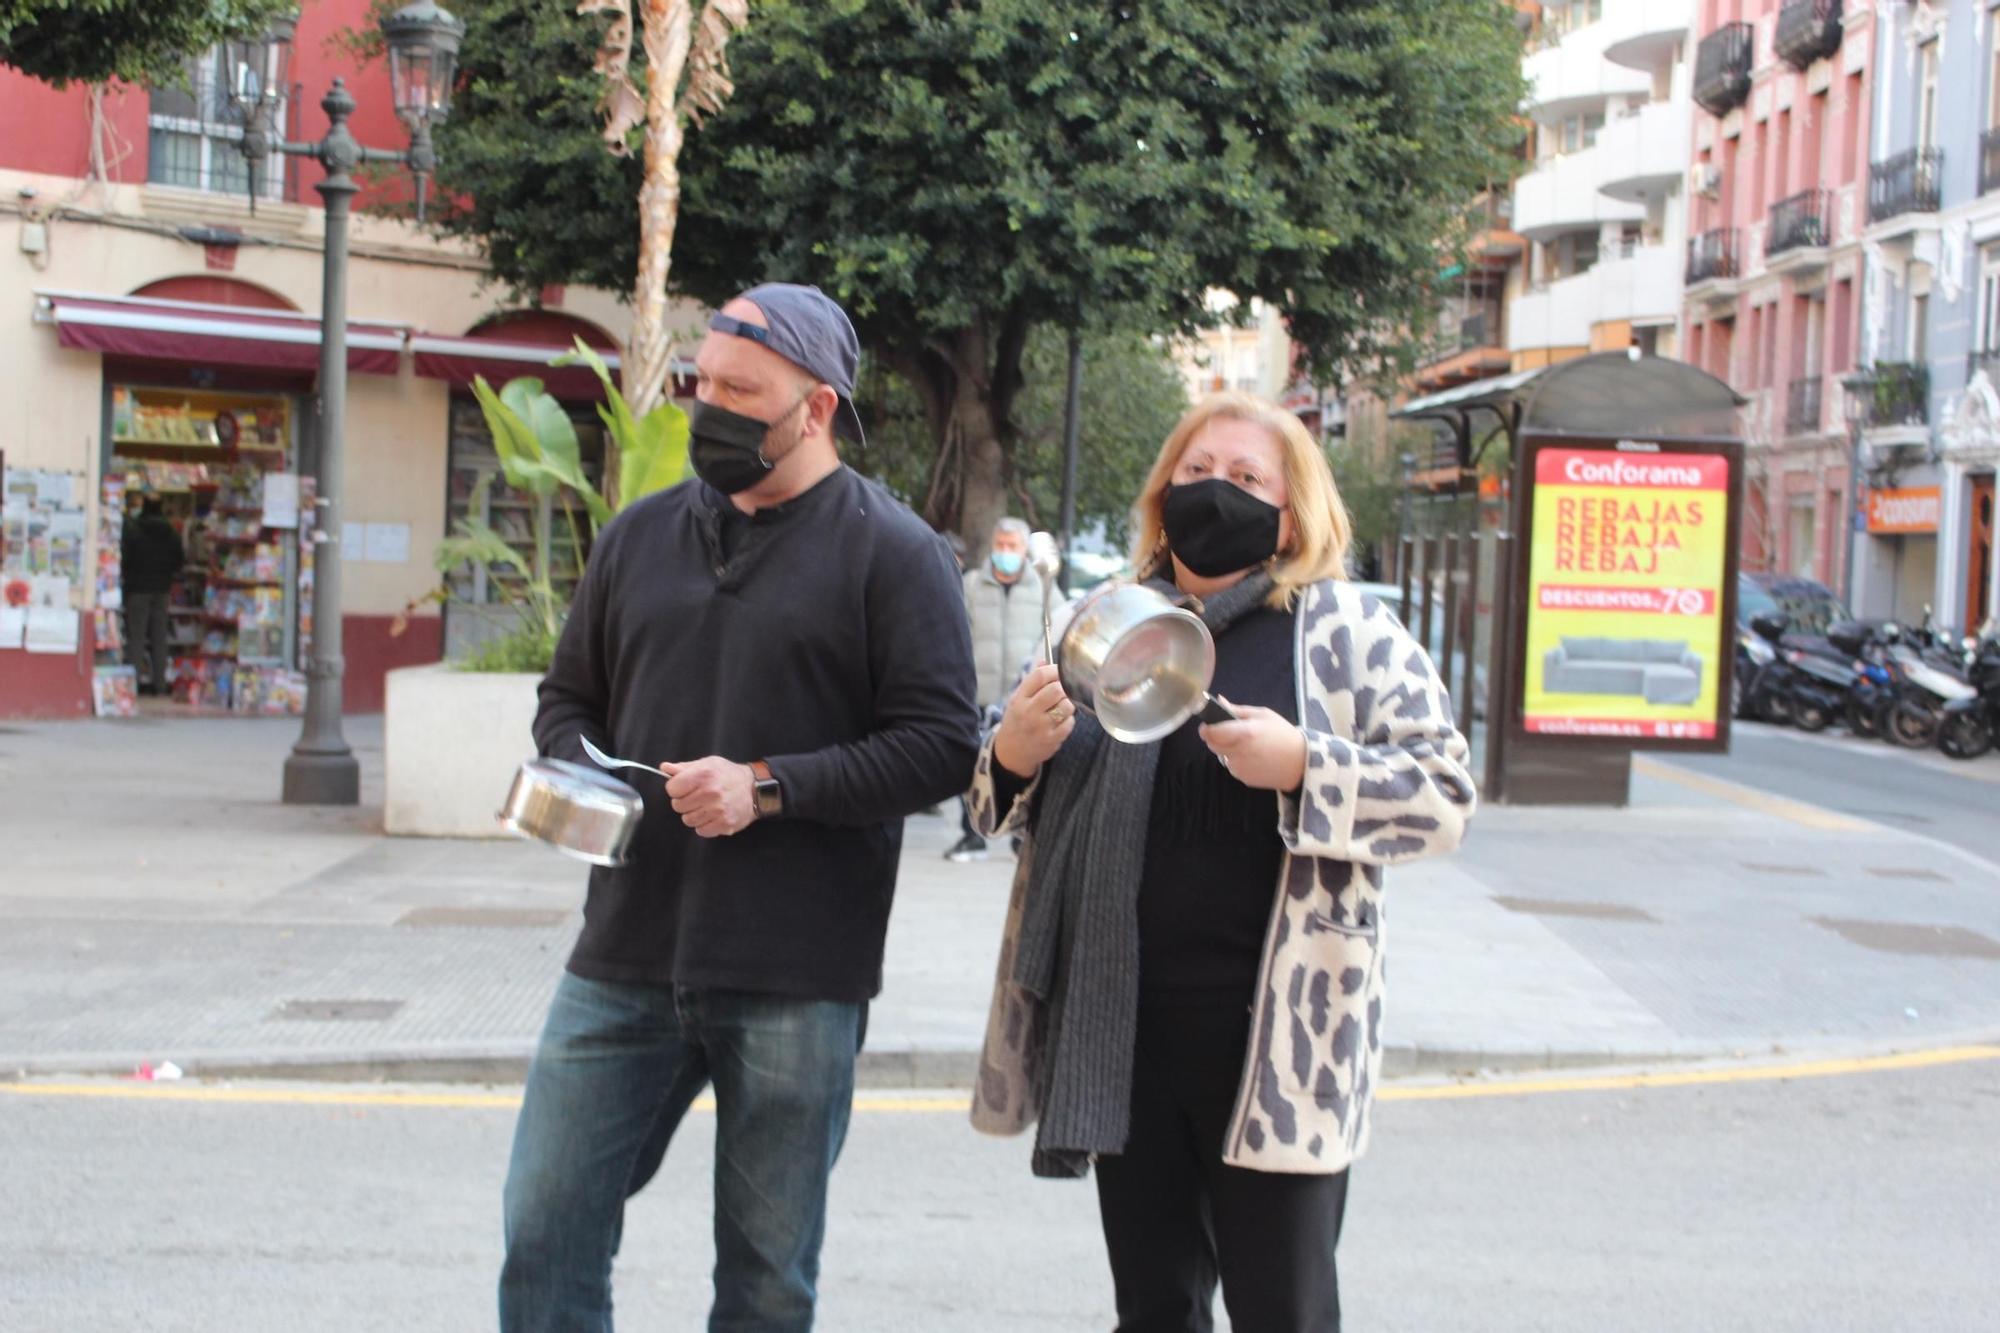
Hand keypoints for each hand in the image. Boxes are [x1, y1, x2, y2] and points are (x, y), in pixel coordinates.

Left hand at [660, 756, 757, 837]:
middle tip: (697, 798)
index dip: (676, 789)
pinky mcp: (724, 824)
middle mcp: (710, 792)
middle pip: (678, 806)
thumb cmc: (729, 775)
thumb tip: (665, 768)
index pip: (672, 788)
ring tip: (706, 807)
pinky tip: (712, 816)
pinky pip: (701, 831)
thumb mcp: (708, 764)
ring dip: (694, 815)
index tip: (684, 788)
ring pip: (688, 820)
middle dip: (684, 802)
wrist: (756, 789)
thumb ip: (685, 768)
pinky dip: (704, 825)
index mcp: (703, 774)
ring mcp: (717, 810)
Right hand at [992, 662, 1076, 778]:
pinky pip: (1070, 723)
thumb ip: (1032, 681)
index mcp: (1019, 698)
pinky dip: (1069, 719)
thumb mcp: (1018, 699)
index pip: (1040, 676)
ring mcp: (1041, 727)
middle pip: (1056, 689)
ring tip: (1062, 705)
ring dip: (1068, 703)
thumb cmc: (1017, 720)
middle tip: (1064, 688)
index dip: (1054, 670)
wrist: (1011, 751)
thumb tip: (1045, 660)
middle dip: (1064, 686)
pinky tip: (1061, 720)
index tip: (1059, 671)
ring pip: (1066, 706)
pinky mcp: (1051, 739)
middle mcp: (1029, 712)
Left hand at [1199, 700, 1306, 792]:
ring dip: (1227, 750)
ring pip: (1222, 756)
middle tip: (1231, 734)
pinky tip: (1253, 758)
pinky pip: (1232, 767)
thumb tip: (1218, 700)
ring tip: (1248, 746)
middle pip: (1212, 745)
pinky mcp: (1243, 779)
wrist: (1300, 763)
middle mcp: (1238, 751)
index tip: (1209, 725)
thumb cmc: (1283, 735)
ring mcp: (1240, 767)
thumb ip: (1237, 710)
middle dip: (1216, 738)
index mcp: (1244, 732)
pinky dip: (1237, 761)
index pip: (1211, 732)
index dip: (1207, 728)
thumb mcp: (1263, 715)